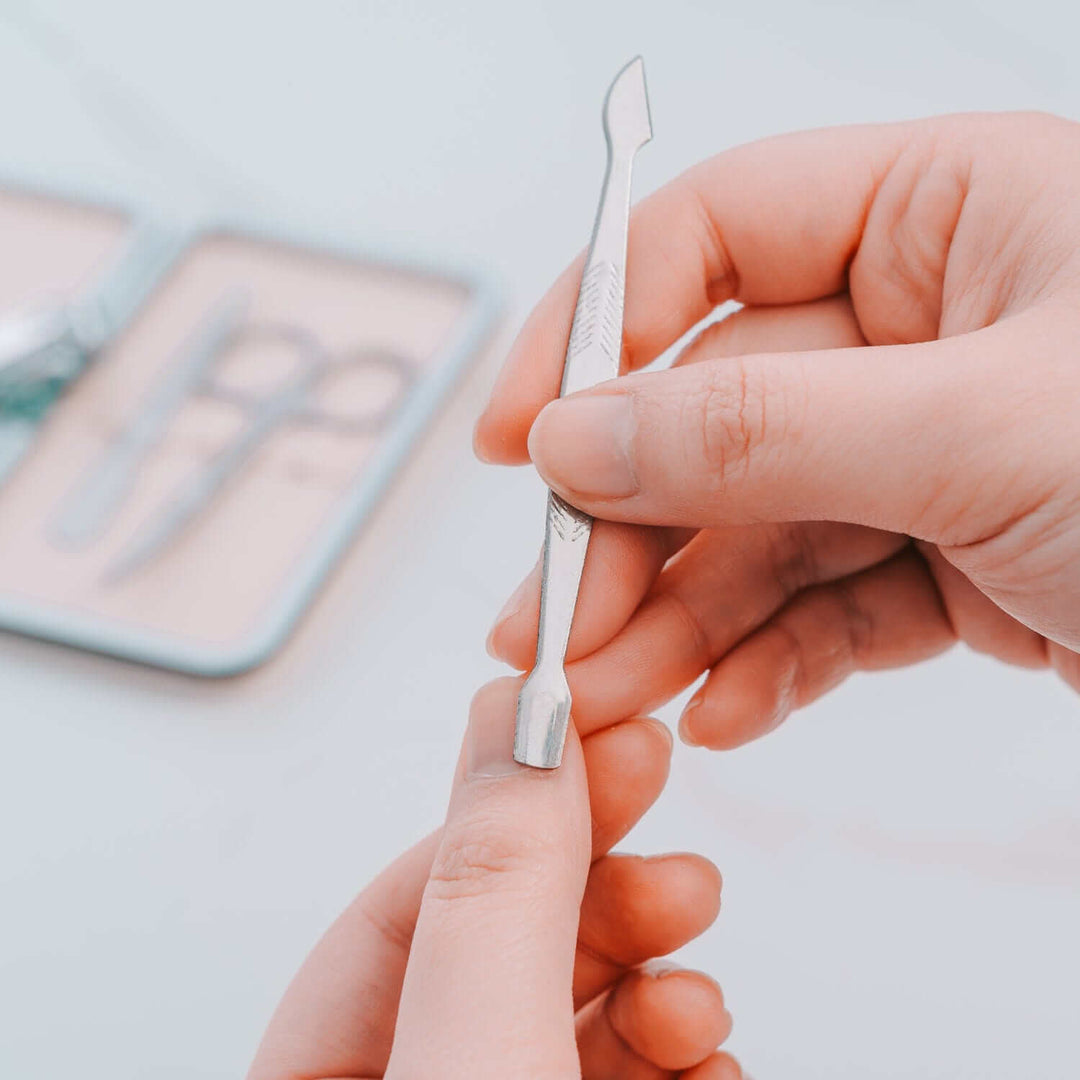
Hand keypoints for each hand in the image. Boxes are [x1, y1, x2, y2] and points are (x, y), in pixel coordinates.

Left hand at [247, 679, 740, 1078]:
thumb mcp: (482, 1059)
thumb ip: (494, 895)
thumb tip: (510, 720)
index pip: (402, 912)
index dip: (511, 824)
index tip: (604, 744)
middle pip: (502, 956)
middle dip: (605, 904)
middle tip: (681, 872)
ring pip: (571, 1018)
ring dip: (657, 987)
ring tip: (698, 996)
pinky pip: (622, 1078)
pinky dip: (679, 1058)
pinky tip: (709, 1053)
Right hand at [477, 112, 1079, 749]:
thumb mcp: (985, 428)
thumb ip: (760, 430)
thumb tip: (577, 436)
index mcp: (947, 215)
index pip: (712, 238)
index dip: (594, 329)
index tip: (518, 433)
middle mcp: (931, 325)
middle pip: (714, 415)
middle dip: (625, 529)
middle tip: (548, 624)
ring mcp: (938, 451)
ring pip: (758, 528)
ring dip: (674, 621)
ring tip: (606, 701)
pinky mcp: (961, 563)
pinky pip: (828, 604)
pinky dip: (767, 663)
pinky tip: (716, 710)